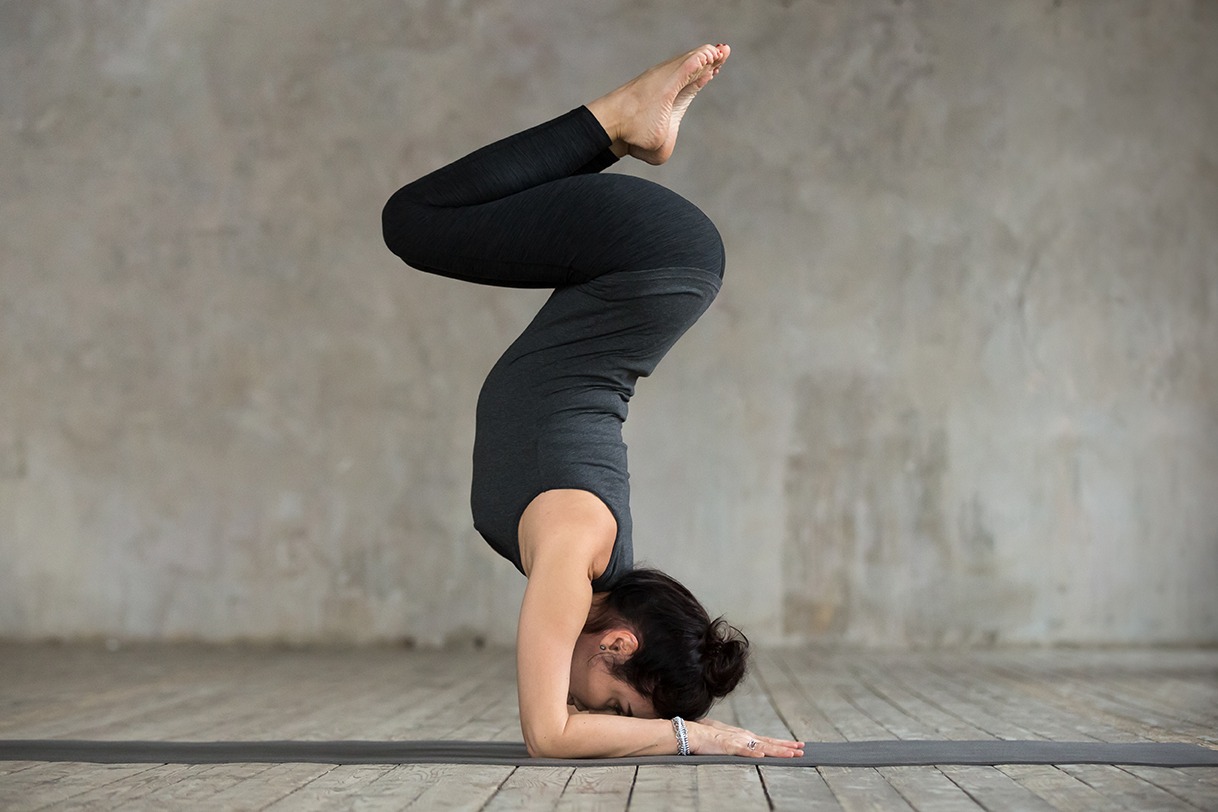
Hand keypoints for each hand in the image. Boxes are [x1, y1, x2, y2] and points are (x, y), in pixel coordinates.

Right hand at [687, 718, 804, 757]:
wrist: (693, 732)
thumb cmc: (706, 735)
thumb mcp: (726, 738)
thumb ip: (736, 742)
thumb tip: (742, 746)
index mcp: (744, 736)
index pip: (767, 740)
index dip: (782, 743)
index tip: (795, 745)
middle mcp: (744, 737)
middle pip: (770, 743)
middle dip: (786, 747)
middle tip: (802, 749)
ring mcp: (738, 741)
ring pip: (762, 747)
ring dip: (777, 751)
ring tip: (791, 754)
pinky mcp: (729, 747)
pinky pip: (743, 751)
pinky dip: (754, 754)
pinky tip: (763, 757)